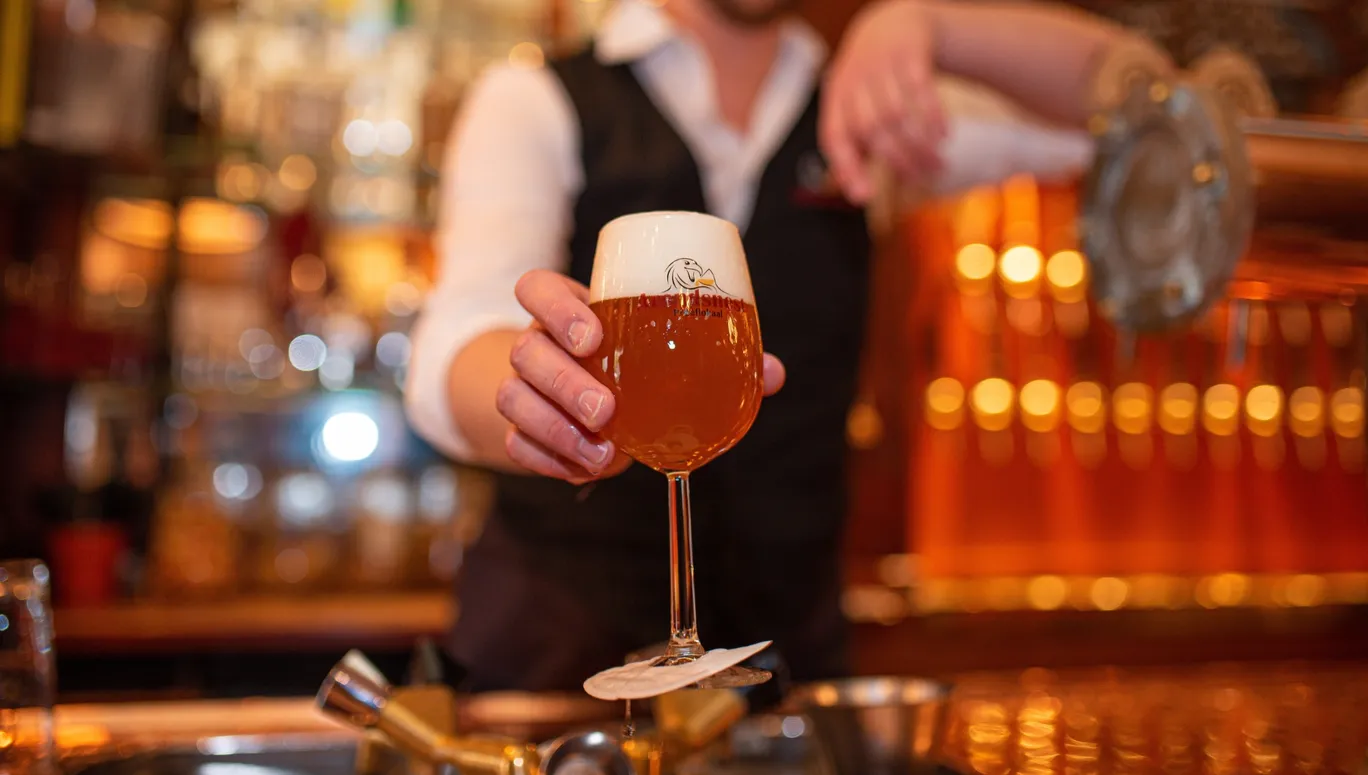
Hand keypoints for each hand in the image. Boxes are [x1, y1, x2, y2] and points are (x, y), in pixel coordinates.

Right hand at [498, 269, 787, 483]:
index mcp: (566, 308)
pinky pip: (517, 445)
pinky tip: (584, 471)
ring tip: (601, 455)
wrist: (583, 395)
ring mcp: (522, 385)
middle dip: (563, 382)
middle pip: (526, 350)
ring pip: (513, 399)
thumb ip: (718, 356)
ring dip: (554, 429)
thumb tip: (772, 375)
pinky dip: (548, 461)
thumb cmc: (634, 360)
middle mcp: (537, 341)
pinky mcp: (519, 429)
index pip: (536, 288)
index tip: (594, 338)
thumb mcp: (664, 347)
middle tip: (606, 411)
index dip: (556, 308)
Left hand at [821, 0, 947, 204]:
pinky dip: (934, 116)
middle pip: (872, 130)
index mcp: (835, 99)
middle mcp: (854, 80)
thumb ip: (854, 149)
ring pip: (898, 114)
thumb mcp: (854, 107)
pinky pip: (922, 89)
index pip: (834, 137)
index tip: (864, 197)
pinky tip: (945, 135)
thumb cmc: (870, 81)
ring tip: (937, 163)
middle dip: (899, 160)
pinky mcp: (909, 52)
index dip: (847, 168)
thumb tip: (857, 195)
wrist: (891, 23)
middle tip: (924, 177)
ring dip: (920, 144)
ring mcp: (881, 64)